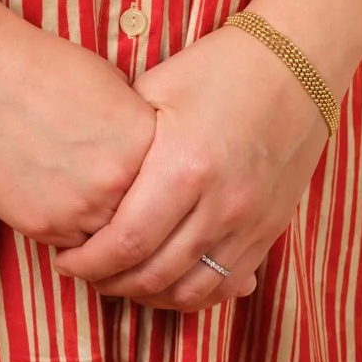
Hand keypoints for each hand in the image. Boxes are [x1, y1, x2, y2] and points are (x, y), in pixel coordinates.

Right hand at [0, 1, 158, 247]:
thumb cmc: (41, 65)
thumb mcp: (108, 85)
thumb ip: (133, 129)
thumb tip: (147, 161)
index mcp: (142, 140)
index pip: (167, 184)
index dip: (155, 182)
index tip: (146, 179)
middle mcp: (119, 180)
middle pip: (141, 218)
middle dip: (129, 211)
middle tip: (113, 200)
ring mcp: (80, 208)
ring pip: (107, 241)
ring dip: (98, 227)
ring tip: (79, 196)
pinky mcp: (41, 226)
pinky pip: (69, 244)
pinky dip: (64, 229)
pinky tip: (50, 196)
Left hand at [53, 23, 328, 312]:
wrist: (297, 64)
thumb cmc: (219, 67)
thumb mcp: (158, 88)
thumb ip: (121, 141)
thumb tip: (82, 180)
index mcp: (184, 166)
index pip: (125, 242)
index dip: (88, 262)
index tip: (64, 259)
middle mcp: (220, 205)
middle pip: (153, 275)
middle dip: (109, 282)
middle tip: (85, 273)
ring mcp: (250, 223)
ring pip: (189, 291)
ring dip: (147, 296)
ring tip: (120, 281)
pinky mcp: (269, 231)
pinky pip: (224, 284)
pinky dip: (190, 294)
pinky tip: (165, 283)